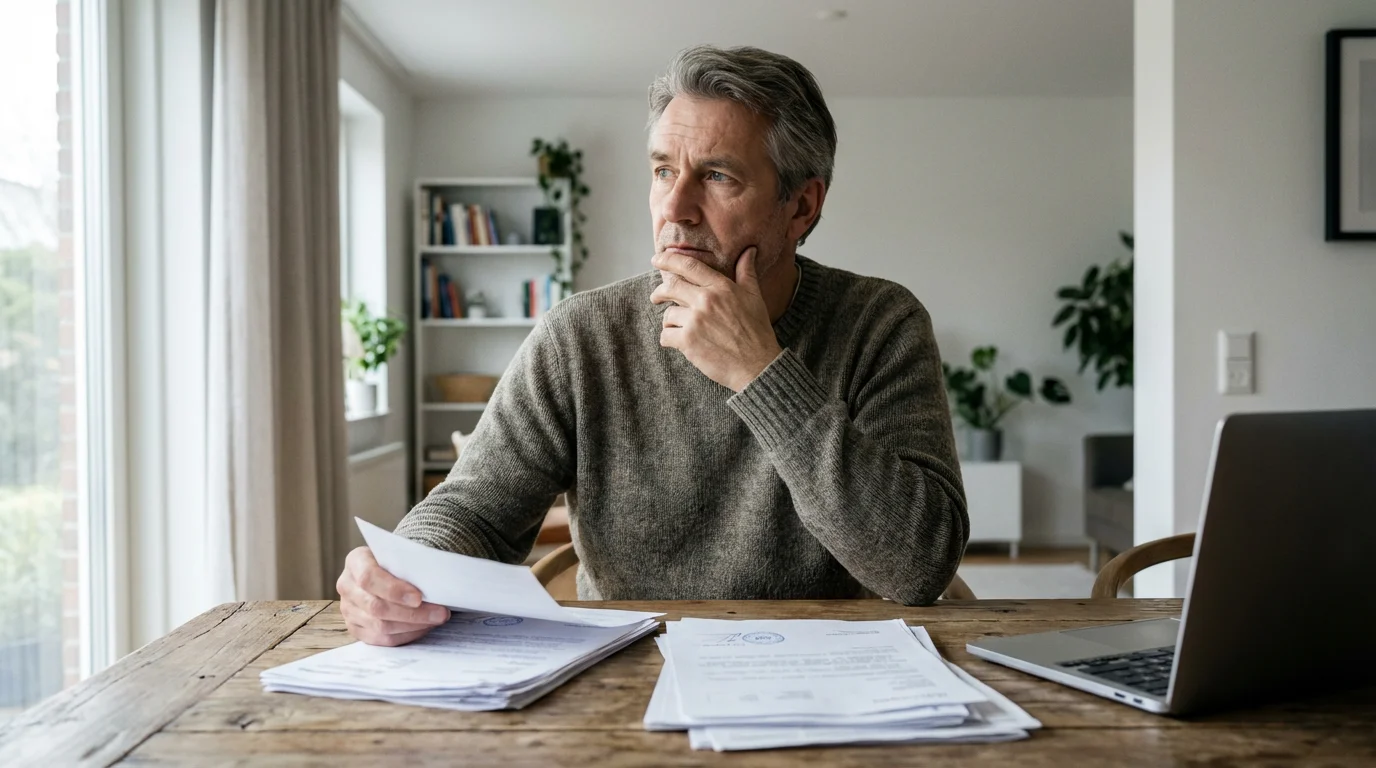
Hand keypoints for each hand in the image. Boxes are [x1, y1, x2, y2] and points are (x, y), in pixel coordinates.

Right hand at [337, 546, 449, 645]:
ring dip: (413, 625)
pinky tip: (423, 627)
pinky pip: (381, 639)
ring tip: (436, 619)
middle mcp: (347, 586)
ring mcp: (348, 609)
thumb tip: (437, 582)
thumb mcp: (400, 553)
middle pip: (376, 607)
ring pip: (380, 626)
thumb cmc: (395, 560)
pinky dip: (406, 635)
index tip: (419, 597)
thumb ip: (410, 564)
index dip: (394, 590)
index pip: (369, 577)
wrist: (382, 570)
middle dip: (412, 613)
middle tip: (440, 613)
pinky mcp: (355, 628)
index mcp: (356, 561)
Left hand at [650, 247, 782, 392]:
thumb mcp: (754, 296)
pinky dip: (668, 339)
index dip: (669, 260)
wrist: (758, 365)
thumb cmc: (757, 331)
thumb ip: (747, 271)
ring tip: (679, 329)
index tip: (657, 260)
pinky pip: (666, 336)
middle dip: (659, 292)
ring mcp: (696, 321)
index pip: (689, 266)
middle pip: (671, 287)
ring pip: (668, 315)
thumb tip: (750, 250)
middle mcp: (706, 300)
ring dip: (670, 322)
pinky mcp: (688, 342)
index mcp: (721, 287)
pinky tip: (678, 342)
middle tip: (656, 297)